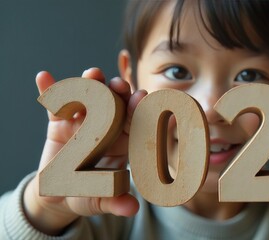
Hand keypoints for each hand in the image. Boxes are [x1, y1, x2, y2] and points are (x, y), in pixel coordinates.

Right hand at [23, 68, 145, 234]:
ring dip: (90, 84)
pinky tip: (44, 78)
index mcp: (122, 143)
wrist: (59, 193)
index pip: (133, 123)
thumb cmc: (86, 193)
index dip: (138, 110)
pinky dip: (50, 90)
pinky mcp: (59, 121)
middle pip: (115, 104)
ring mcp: (83, 121)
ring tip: (91, 74)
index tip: (142, 97)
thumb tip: (132, 209)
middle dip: (119, 92)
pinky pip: (55, 104)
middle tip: (119, 84)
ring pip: (89, 98)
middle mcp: (105, 127)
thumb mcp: (99, 200)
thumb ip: (115, 202)